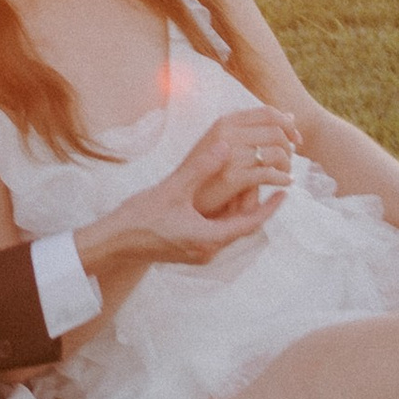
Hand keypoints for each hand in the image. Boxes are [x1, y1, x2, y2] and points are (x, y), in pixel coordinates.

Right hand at [77, 109, 297, 288]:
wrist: (113, 244)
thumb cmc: (140, 218)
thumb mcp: (173, 189)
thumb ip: (201, 167)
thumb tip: (226, 145)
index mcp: (210, 237)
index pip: (251, 222)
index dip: (270, 206)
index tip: (285, 191)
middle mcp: (208, 250)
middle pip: (242, 227)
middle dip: (257, 206)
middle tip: (269, 183)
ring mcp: (197, 253)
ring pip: (229, 231)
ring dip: (239, 211)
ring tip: (249, 188)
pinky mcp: (187, 250)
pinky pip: (215, 233)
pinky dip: (223, 217)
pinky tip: (219, 200)